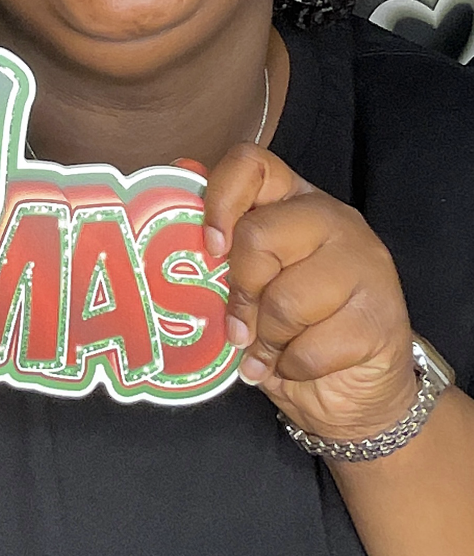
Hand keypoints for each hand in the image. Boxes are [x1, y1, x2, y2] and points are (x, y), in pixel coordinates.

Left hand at [202, 145, 418, 444]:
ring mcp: (365, 266)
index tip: (211, 248)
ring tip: (274, 350)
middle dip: (242, 294)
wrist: (354, 390)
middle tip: (244, 326)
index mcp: (294, 203)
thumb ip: (222, 257)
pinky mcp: (380, 317)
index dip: (220, 201)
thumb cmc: (291, 334)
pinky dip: (295, 368)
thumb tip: (173, 207)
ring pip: (287, 299)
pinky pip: (312, 347)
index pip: (252, 165)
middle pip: (260, 235)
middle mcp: (333, 221)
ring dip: (269, 340)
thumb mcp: (249, 290)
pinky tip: (303, 366)